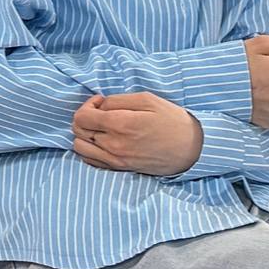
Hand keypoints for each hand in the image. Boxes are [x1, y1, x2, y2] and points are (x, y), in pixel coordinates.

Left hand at [70, 93, 202, 175]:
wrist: (191, 149)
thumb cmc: (171, 120)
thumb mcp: (148, 99)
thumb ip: (118, 100)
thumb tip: (100, 105)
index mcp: (120, 124)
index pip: (82, 117)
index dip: (87, 105)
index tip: (101, 101)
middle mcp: (113, 144)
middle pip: (78, 130)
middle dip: (85, 116)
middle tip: (101, 111)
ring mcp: (115, 159)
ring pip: (80, 147)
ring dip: (84, 134)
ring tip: (101, 127)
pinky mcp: (119, 168)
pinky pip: (91, 161)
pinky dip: (90, 149)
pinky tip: (103, 141)